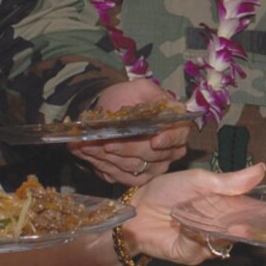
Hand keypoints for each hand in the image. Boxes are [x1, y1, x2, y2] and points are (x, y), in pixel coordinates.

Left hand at [69, 80, 190, 187]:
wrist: (108, 111)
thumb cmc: (126, 98)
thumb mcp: (140, 88)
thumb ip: (154, 95)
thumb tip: (168, 105)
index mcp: (176, 127)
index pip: (178, 137)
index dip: (168, 140)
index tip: (154, 141)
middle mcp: (169, 151)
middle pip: (152, 155)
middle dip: (126, 148)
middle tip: (105, 141)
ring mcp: (153, 167)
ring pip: (134, 167)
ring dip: (109, 157)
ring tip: (89, 145)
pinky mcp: (135, 178)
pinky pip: (121, 177)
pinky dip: (102, 165)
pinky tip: (87, 154)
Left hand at [124, 163, 265, 263]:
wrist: (136, 209)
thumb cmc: (165, 191)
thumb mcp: (199, 180)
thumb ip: (229, 181)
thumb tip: (260, 170)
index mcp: (223, 207)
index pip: (247, 212)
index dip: (257, 213)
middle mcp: (218, 227)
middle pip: (238, 230)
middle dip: (241, 226)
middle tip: (242, 222)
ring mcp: (205, 243)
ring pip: (221, 242)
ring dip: (216, 232)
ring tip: (210, 221)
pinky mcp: (190, 255)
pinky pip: (200, 248)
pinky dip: (194, 237)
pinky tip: (186, 226)